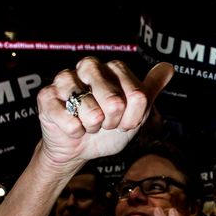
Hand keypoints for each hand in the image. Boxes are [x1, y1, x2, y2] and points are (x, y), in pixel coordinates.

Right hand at [35, 58, 173, 170]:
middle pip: (115, 101)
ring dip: (92, 126)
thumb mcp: (136, 111)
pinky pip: (69, 122)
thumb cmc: (108, 126)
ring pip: (91, 112)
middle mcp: (88, 67)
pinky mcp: (46, 96)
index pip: (137, 95)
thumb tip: (168, 67)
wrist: (81, 148)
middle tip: (105, 122)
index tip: (124, 120)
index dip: (133, 117)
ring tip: (88, 123)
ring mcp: (65, 79)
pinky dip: (74, 131)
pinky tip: (72, 126)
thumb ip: (151, 89)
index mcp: (113, 68)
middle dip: (112, 122)